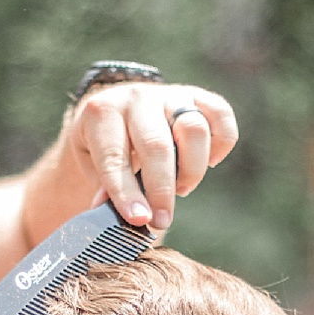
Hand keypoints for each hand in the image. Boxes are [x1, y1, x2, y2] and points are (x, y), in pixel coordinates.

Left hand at [59, 82, 237, 234]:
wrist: (119, 108)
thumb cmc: (104, 144)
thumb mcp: (91, 163)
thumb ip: (104, 186)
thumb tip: (125, 213)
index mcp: (102, 112)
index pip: (114, 157)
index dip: (127, 192)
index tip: (140, 220)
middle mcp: (136, 97)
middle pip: (157, 146)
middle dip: (162, 190)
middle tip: (162, 220)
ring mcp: (169, 94)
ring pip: (193, 129)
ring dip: (192, 169)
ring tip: (181, 189)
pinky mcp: (197, 95)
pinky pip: (221, 114)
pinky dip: (222, 143)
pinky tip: (210, 162)